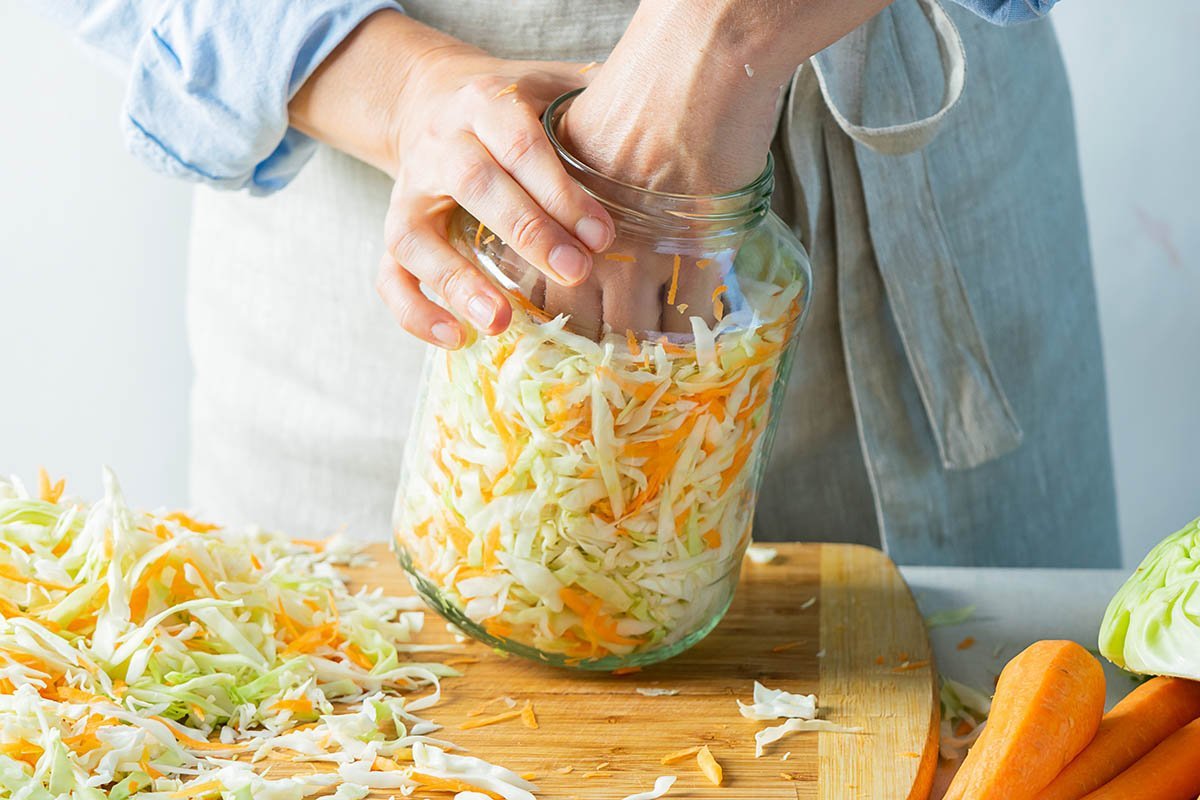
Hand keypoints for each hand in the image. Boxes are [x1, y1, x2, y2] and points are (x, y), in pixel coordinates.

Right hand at [290, 12, 614, 347]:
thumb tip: (663, 129)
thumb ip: (594, 103)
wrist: (431, 96)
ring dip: (457, 281)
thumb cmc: (516, 104)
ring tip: (499, 323)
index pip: (519, 143)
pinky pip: (388, 275)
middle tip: (573, 274)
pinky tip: (456, 340)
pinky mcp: (394, 229)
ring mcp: (409, 191)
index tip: (602, 236)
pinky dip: (415, 311)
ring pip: (417, 236)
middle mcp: (439, 143)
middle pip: (474, 185)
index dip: (559, 191)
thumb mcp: (552, 85)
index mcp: (484, 102)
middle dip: (526, 233)